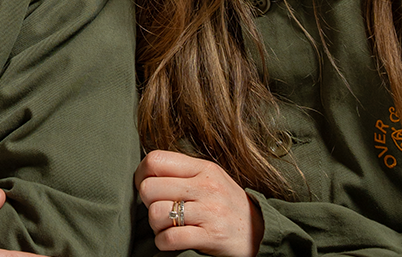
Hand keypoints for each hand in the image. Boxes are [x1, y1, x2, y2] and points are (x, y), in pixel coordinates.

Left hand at [135, 150, 262, 256]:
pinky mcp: (211, 236)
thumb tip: (147, 171)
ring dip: (155, 226)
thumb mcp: (210, 178)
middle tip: (160, 210)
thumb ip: (183, 172)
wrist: (260, 231)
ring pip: (157, 213)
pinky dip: (163, 242)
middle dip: (148, 203)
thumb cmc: (227, 204)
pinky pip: (171, 238)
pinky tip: (170, 241)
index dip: (141, 174)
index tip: (145, 186)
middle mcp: (206, 187)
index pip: (156, 160)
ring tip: (166, 227)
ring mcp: (209, 212)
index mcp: (202, 168)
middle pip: (150, 188)